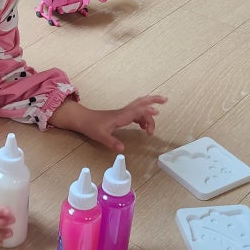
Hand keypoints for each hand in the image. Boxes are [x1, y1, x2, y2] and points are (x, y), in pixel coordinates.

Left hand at [50, 95, 166, 151]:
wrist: (83, 119)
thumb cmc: (91, 126)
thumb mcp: (100, 136)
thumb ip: (111, 142)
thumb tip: (122, 149)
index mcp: (121, 116)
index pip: (137, 111)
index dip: (147, 111)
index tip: (157, 112)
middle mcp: (124, 112)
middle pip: (141, 103)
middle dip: (153, 100)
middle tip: (165, 100)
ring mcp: (123, 113)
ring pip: (140, 110)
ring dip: (148, 115)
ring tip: (151, 130)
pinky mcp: (121, 116)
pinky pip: (136, 114)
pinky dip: (142, 118)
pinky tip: (143, 127)